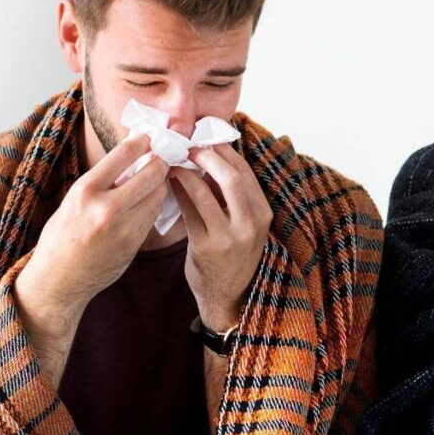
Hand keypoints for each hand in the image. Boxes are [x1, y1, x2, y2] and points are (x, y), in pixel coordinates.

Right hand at [18, 133, 170, 316]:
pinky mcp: (136, 242)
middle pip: (152, 173)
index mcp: (86, 190)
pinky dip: (154, 204)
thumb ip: (102, 179)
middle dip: (160, 162)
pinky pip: (154, 214)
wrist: (59, 280)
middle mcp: (107, 208)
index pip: (124, 154)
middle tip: (161, 157)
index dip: (142, 142)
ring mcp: (125, 227)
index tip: (148, 138)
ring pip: (158, 194)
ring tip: (155, 179)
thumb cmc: (62, 236)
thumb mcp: (73, 200)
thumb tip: (130, 152)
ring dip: (161, 184)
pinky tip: (148, 200)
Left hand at [169, 143, 272, 331]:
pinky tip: (170, 183)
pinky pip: (189, 211)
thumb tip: (209, 156)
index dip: (225, 151)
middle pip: (232, 178)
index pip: (246, 171)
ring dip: (188, 172)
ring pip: (207, 193)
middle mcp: (251, 224)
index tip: (206, 138)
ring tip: (175, 161)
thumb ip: (233, 196)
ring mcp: (229, 237)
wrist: (230, 296)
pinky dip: (179, 192)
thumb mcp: (245, 224)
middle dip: (208, 156)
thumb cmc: (234, 253)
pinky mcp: (206, 247)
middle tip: (189, 146)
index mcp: (263, 213)